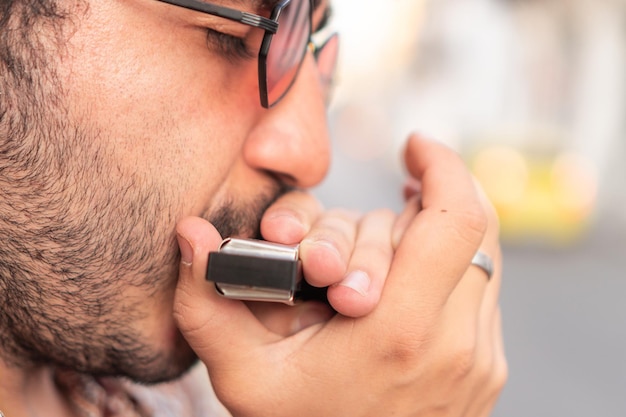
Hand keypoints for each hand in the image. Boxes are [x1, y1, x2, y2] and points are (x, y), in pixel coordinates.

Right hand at [173, 134, 505, 416]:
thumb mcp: (240, 376)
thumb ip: (208, 300)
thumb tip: (191, 233)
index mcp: (399, 332)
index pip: (456, 218)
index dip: (443, 165)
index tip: (414, 145)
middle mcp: (456, 342)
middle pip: (469, 229)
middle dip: (420, 205)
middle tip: (383, 207)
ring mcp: (480, 360)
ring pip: (479, 259)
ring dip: (436, 237)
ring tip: (386, 248)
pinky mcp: (486, 371)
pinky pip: (481, 292)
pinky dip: (449, 270)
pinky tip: (405, 283)